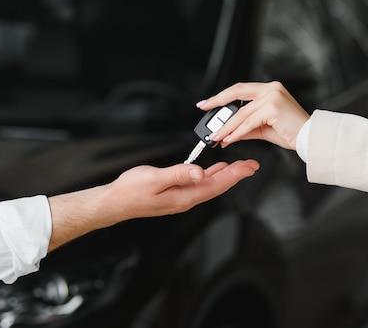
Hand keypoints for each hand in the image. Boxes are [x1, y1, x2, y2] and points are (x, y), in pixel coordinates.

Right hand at [47, 160, 258, 250]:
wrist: (114, 202)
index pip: (216, 185)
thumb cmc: (130, 191)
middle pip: (218, 186)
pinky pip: (199, 184)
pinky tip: (214, 169)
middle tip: (252, 165)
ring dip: (226, 174)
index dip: (235, 175)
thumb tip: (200, 172)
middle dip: (236, 174)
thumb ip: (178, 174)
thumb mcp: (154, 178)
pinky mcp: (176, 193)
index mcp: (184, 196)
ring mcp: (181, 197)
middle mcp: (186, 199)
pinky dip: (211, 175)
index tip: (249, 167)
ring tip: (239, 166)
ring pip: (210, 185)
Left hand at [197, 81, 309, 149]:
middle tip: (203, 108)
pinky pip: (249, 122)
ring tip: (216, 136)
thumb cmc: (292, 132)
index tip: (208, 102)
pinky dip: (237, 132)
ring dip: (226, 126)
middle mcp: (271, 89)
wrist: (311, 138)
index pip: (240, 89)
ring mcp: (272, 96)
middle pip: (237, 93)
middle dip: (217, 101)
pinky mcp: (273, 107)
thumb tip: (228, 132)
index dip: (222, 96)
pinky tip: (229, 139)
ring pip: (242, 113)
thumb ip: (246, 127)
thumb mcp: (264, 128)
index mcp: (270, 89)